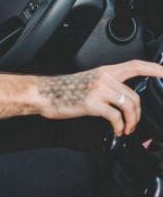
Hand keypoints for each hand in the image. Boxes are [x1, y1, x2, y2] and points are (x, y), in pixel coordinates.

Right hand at [35, 60, 162, 135]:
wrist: (45, 93)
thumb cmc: (64, 89)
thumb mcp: (88, 81)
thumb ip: (107, 85)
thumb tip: (123, 98)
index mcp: (104, 71)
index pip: (134, 66)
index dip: (153, 68)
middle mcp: (103, 78)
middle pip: (134, 96)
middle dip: (138, 114)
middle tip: (133, 124)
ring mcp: (97, 89)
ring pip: (128, 106)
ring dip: (131, 122)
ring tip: (126, 129)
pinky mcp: (91, 103)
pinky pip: (115, 117)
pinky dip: (119, 127)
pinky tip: (117, 130)